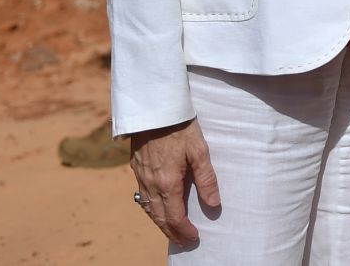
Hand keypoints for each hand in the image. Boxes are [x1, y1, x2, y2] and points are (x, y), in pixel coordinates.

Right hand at [129, 118, 219, 245]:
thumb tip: (213, 204)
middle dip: (171, 232)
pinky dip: (151, 209)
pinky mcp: (136, 168)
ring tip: (171, 230)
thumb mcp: (199, 150)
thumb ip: (206, 178)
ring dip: (160, 222)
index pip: (174, 217)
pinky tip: (157, 208)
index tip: (193, 238)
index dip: (183, 231)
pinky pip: (142, 197)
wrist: (153, 109)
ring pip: (148, 208)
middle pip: (159, 217)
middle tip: (184, 242)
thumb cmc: (180, 127)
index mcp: (167, 182)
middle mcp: (151, 184)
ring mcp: (141, 177)